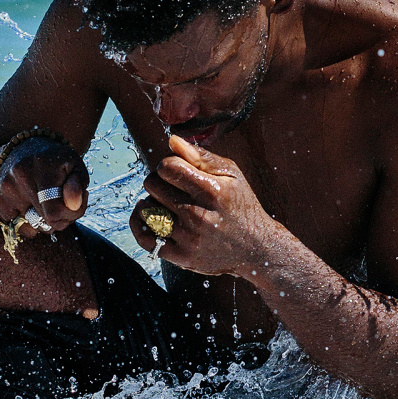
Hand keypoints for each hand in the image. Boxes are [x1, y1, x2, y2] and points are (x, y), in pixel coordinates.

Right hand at [0, 137, 88, 234]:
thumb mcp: (75, 166)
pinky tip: (31, 204)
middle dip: (59, 219)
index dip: (70, 214)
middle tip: (62, 203)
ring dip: (43, 222)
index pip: (54, 212)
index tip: (74, 203)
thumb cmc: (56, 161)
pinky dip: (27, 221)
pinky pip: (16, 226)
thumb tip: (73, 204)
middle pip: (43, 223)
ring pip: (29, 228)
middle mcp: (17, 178)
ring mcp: (3, 189)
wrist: (26, 148)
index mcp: (41, 168)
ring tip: (45, 203)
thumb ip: (78, 186)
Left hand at [129, 135, 278, 277]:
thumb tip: (172, 141)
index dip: (168, 164)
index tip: (177, 170)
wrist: (256, 248)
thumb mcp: (232, 175)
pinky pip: (145, 238)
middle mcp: (198, 215)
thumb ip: (201, 156)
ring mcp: (188, 238)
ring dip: (153, 202)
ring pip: (147, 209)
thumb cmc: (241, 206)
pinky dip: (141, 224)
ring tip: (166, 203)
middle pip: (153, 185)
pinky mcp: (181, 257)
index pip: (167, 167)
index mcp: (211, 191)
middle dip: (159, 180)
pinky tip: (149, 216)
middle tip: (173, 187)